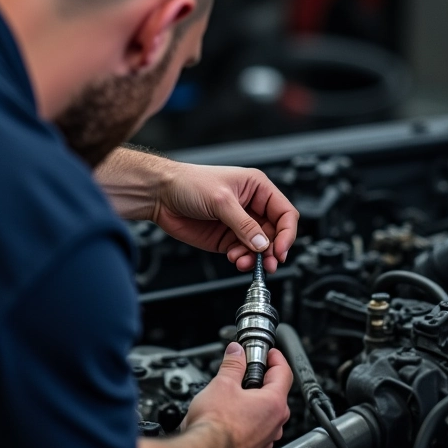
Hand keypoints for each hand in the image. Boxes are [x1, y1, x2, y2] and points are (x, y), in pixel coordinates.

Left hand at [153, 163, 298, 272]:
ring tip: (244, 262)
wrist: (160, 194)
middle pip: (274, 233)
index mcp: (257, 188)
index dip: (286, 233)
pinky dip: (242, 259)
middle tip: (268, 263)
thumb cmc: (188, 183)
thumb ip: (244, 225)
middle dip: (272, 250)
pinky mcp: (226, 238)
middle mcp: (251, 206)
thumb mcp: (221, 201)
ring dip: (255, 258)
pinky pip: (243, 253)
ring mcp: (239, 224)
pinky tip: (235, 258)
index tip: (280, 250)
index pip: (284, 212)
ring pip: (259, 247)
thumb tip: (262, 244)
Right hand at [182, 343, 291, 447]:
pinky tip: (231, 418)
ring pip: (266, 414)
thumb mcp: (222, 383)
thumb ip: (233, 364)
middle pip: (276, 393)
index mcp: (273, 403)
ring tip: (234, 395)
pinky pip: (257, 431)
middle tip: (246, 370)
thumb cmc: (214, 424)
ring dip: (255, 402)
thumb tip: (236, 352)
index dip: (276, 358)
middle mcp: (275, 423)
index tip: (268, 352)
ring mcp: (266, 440)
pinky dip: (248, 421)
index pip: (284, 372)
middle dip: (262, 379)